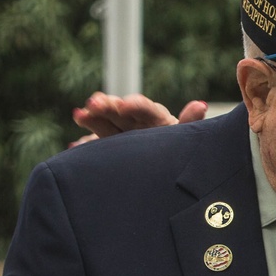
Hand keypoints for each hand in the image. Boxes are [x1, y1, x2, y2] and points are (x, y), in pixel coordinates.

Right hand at [69, 92, 207, 145]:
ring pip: (105, 123)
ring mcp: (121, 136)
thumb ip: (190, 122)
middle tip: (92, 103)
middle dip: (106, 105)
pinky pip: (96, 147)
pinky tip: (75, 148)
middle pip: (120, 111)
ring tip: (79, 114)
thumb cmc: (183, 150)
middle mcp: (137, 123)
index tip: (123, 105)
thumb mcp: (186, 137)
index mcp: (157, 118)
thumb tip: (200, 104)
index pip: (145, 108)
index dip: (134, 105)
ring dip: (91, 117)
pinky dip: (86, 147)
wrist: (172, 172)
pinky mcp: (110, 149)